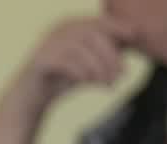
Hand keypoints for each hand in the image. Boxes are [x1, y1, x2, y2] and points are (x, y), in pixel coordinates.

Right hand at [8, 17, 135, 114]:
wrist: (31, 98)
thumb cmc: (63, 79)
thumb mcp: (90, 64)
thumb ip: (107, 52)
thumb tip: (134, 40)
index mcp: (71, 25)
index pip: (99, 21)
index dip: (118, 27)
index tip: (135, 36)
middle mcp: (58, 29)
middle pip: (93, 33)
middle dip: (111, 55)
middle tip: (122, 75)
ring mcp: (48, 43)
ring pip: (81, 48)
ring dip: (99, 68)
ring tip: (108, 85)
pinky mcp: (40, 60)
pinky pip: (67, 62)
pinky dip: (82, 73)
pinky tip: (89, 83)